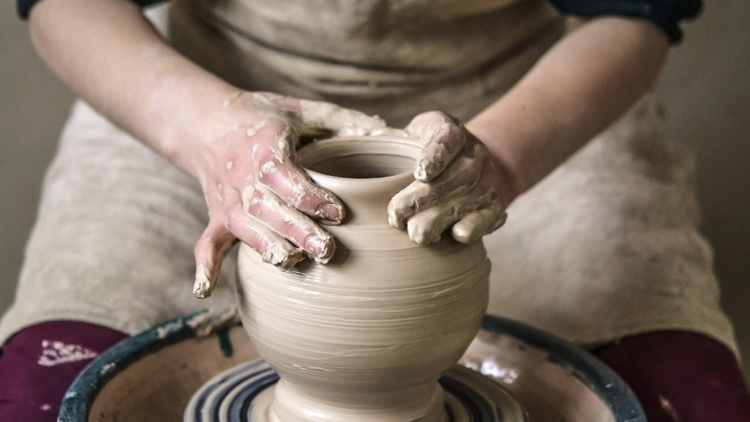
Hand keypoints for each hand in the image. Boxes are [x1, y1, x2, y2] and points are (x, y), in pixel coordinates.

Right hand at [191, 92, 385, 297]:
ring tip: (292, 264)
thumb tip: (384, 129)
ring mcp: (227, 197)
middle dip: (295, 230)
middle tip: (326, 250)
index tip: (338, 213)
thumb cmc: (265, 118)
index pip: (283, 173)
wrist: (206, 123)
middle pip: (266, 206)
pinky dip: (205, 264)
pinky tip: (204, 289)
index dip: (308, 195)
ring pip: (243, 226)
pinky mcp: (218, 214)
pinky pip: (208, 240)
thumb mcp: (301, 109)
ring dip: (265, 246)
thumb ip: (340, 121)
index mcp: (263, 143)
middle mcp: (241, 172)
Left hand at [388, 111, 508, 245]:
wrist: (477, 164)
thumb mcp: (412, 134)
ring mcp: (486, 181)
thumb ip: (389, 138)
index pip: (447, 139)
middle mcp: (474, 154)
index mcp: (451, 130)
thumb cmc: (427, 151)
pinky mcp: (494, 206)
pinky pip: (486, 218)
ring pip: (467, 201)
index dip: (435, 156)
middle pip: (454, 177)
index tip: (420, 173)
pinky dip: (473, 228)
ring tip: (415, 233)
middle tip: (396, 215)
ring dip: (440, 219)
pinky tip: (454, 235)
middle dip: (423, 199)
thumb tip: (365, 139)